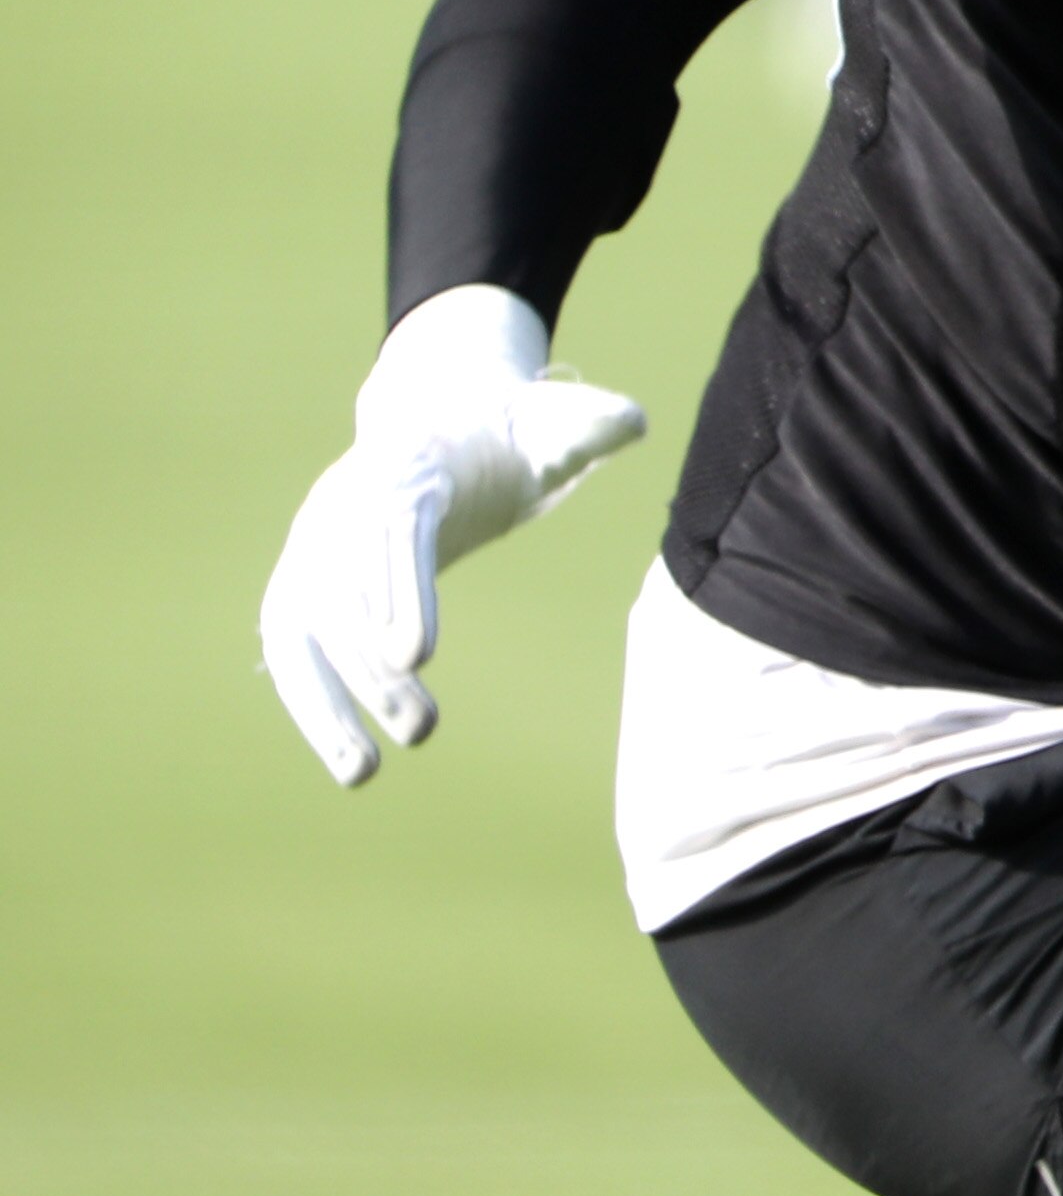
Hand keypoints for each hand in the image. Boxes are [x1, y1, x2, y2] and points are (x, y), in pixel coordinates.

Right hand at [260, 285, 644, 786]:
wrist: (440, 428)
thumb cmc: (504, 439)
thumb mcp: (549, 424)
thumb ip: (589, 425)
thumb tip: (634, 422)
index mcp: (404, 463)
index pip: (391, 531)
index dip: (399, 591)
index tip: (413, 655)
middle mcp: (342, 505)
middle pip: (343, 593)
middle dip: (372, 668)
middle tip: (424, 729)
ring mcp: (313, 547)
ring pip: (305, 631)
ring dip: (328, 704)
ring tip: (364, 773)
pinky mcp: (303, 585)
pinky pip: (295, 652)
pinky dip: (313, 706)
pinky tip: (348, 763)